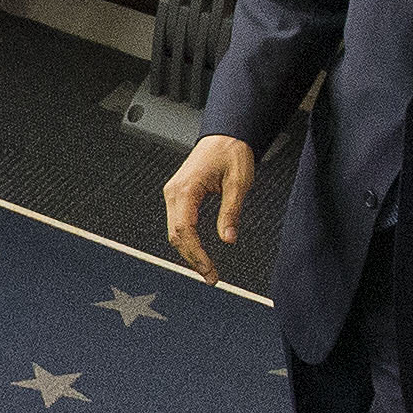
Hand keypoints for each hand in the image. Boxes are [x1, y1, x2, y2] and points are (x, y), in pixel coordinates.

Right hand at [163, 134, 255, 285]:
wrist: (225, 135)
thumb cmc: (231, 152)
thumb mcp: (238, 183)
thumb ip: (231, 212)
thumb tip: (228, 239)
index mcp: (186, 188)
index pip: (185, 230)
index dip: (196, 254)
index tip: (210, 271)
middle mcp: (174, 192)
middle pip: (176, 235)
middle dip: (192, 259)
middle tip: (211, 277)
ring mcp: (173, 193)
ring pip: (175, 232)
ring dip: (188, 252)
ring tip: (207, 269)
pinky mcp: (178, 195)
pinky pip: (178, 223)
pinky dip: (187, 240)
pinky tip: (199, 252)